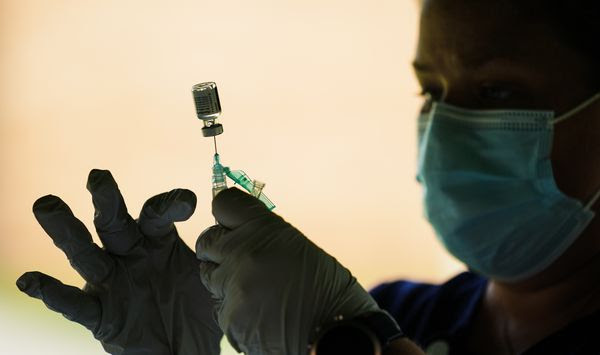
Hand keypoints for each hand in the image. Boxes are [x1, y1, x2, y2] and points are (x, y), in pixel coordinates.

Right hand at [16, 169, 221, 354]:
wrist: (189, 350)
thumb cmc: (200, 308)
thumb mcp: (215, 275)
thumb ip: (220, 250)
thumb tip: (237, 224)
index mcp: (159, 241)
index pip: (157, 213)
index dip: (169, 203)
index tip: (188, 203)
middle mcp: (131, 255)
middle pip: (114, 222)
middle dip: (106, 199)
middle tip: (98, 176)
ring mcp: (113, 283)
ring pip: (85, 253)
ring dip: (66, 230)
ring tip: (48, 204)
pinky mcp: (101, 315)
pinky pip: (74, 304)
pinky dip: (52, 293)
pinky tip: (30, 281)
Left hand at [196, 188, 397, 354]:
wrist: (336, 332)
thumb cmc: (325, 289)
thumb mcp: (297, 246)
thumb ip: (262, 234)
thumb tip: (236, 229)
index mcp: (264, 228)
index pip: (224, 205)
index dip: (226, 215)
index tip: (231, 224)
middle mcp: (244, 252)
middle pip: (207, 240)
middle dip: (219, 249)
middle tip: (238, 259)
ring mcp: (234, 287)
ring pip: (209, 275)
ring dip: (226, 280)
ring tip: (257, 290)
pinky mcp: (229, 318)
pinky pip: (220, 306)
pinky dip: (235, 309)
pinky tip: (260, 312)